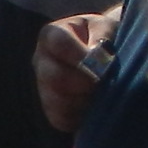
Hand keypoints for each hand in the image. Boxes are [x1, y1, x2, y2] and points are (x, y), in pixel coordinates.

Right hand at [36, 9, 118, 133]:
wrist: (106, 55)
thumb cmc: (106, 37)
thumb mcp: (107, 27)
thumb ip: (103, 35)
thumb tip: (97, 57)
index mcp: (52, 35)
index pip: (58, 44)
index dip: (82, 55)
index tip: (105, 64)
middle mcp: (41, 61)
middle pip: (55, 78)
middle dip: (86, 83)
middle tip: (105, 83)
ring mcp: (43, 87)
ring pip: (57, 102)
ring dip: (85, 101)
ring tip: (102, 94)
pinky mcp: (52, 110)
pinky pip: (61, 120)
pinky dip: (81, 117)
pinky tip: (95, 107)